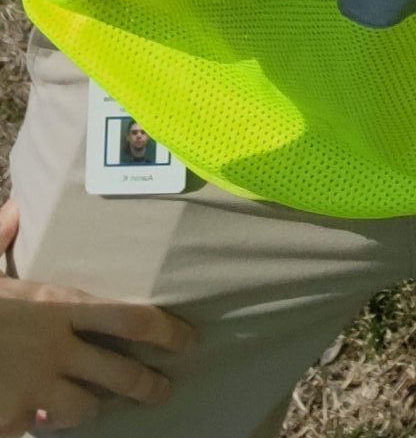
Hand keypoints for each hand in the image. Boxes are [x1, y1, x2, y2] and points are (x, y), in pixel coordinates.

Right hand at [0, 202, 194, 434]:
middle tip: (163, 391)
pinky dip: (37, 423)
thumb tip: (16, 207)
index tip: (189, 341)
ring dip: (89, 409)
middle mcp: (56, 350)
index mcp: (57, 306)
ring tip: (96, 406)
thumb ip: (1, 235)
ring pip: (83, 410)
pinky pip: (36, 426)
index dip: (166, 332)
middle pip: (120, 375)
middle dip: (147, 386)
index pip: (129, 319)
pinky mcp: (10, 419)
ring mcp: (34, 389)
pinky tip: (35, 416)